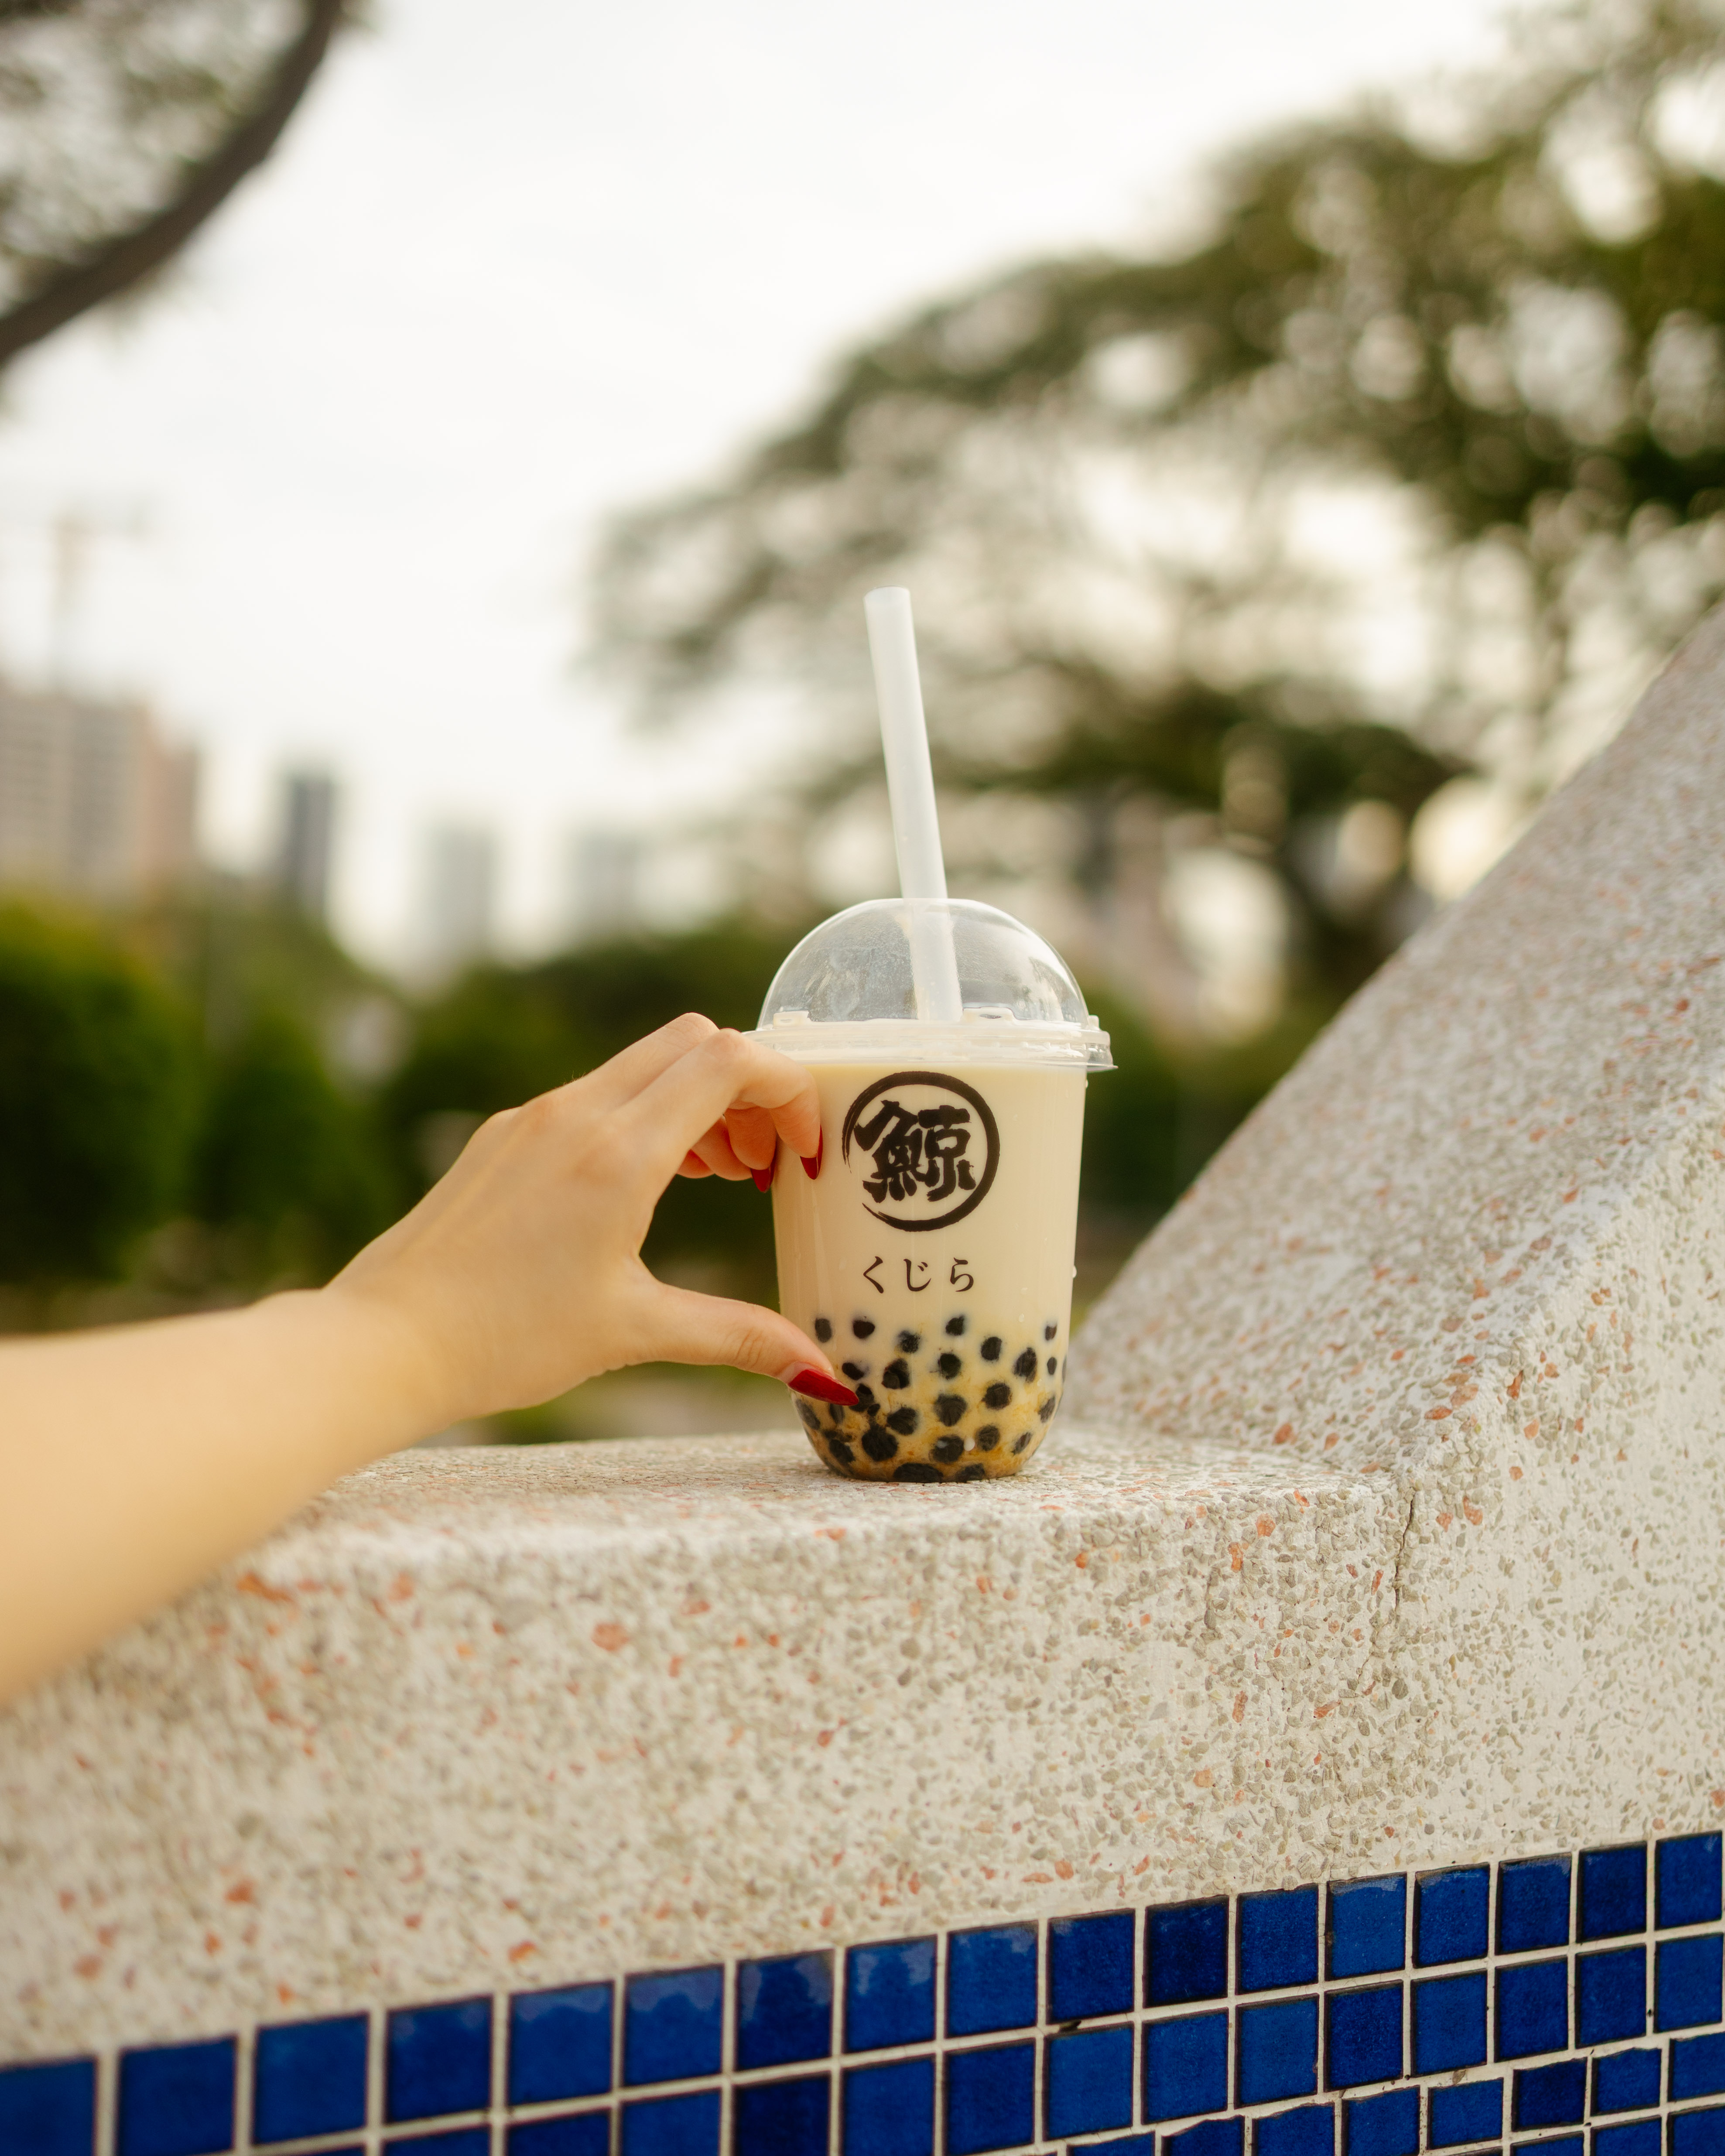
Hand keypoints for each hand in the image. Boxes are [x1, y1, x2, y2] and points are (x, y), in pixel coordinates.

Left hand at [329, 1013, 842, 1424]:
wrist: (384, 1342)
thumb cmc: (503, 1339)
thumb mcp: (635, 1332)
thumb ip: (737, 1338)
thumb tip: (823, 1376)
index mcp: (618, 1152)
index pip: (731, 1060)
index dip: (789, 1089)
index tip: (803, 1152)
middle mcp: (575, 1113)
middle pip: (696, 1041)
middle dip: (750, 1090)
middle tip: (764, 1166)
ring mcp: (533, 1117)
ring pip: (644, 1065)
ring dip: (698, 1105)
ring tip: (717, 1178)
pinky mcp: (503, 1136)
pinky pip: (595, 1094)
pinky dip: (644, 1119)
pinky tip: (645, 1188)